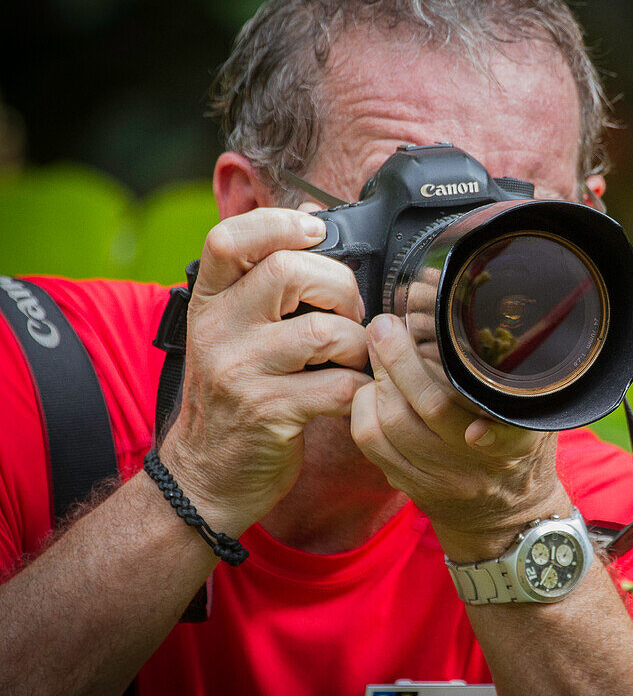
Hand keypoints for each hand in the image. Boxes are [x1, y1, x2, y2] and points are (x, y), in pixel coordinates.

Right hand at [158, 208, 371, 534]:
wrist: (205, 476)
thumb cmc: (234, 396)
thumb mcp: (232, 332)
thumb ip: (264, 284)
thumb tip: (317, 226)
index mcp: (208, 302)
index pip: (229, 239)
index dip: (279, 223)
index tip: (315, 233)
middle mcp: (217, 330)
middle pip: (290, 271)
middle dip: (341, 288)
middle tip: (349, 315)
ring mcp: (240, 371)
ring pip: (324, 330)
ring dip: (357, 343)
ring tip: (352, 358)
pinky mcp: (270, 411)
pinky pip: (339, 384)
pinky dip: (361, 387)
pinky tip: (353, 392)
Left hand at [350, 313, 570, 559]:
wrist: (506, 516)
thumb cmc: (522, 449)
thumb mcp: (537, 416)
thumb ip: (519, 381)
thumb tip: (480, 327)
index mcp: (516, 447)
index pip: (506, 439)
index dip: (491, 434)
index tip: (476, 429)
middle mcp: (476, 467)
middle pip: (430, 410)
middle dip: (400, 360)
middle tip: (387, 325)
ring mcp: (438, 479)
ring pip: (390, 425)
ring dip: (378, 379)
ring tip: (378, 348)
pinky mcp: (408, 485)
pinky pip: (370, 443)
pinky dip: (363, 406)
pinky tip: (371, 385)